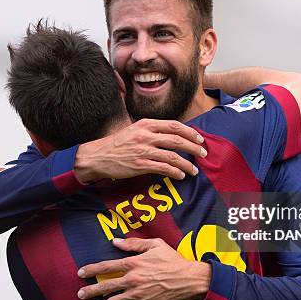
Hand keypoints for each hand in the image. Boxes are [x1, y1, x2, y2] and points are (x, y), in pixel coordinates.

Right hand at [74, 119, 206, 182]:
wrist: (97, 156)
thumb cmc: (116, 144)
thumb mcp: (134, 129)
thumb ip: (152, 130)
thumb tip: (172, 135)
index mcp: (146, 124)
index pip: (174, 125)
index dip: (190, 132)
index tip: (199, 139)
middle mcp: (146, 135)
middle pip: (177, 140)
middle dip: (193, 147)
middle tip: (203, 153)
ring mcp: (143, 150)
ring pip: (173, 156)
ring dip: (187, 164)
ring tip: (194, 170)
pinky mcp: (140, 165)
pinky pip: (163, 168)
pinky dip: (175, 172)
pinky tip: (181, 175)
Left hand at [76, 238, 210, 299]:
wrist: (188, 279)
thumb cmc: (172, 260)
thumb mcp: (155, 244)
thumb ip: (133, 244)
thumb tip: (115, 241)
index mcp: (133, 263)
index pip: (106, 266)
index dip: (91, 270)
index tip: (81, 273)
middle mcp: (132, 279)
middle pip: (106, 286)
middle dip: (91, 291)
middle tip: (80, 295)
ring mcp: (137, 294)